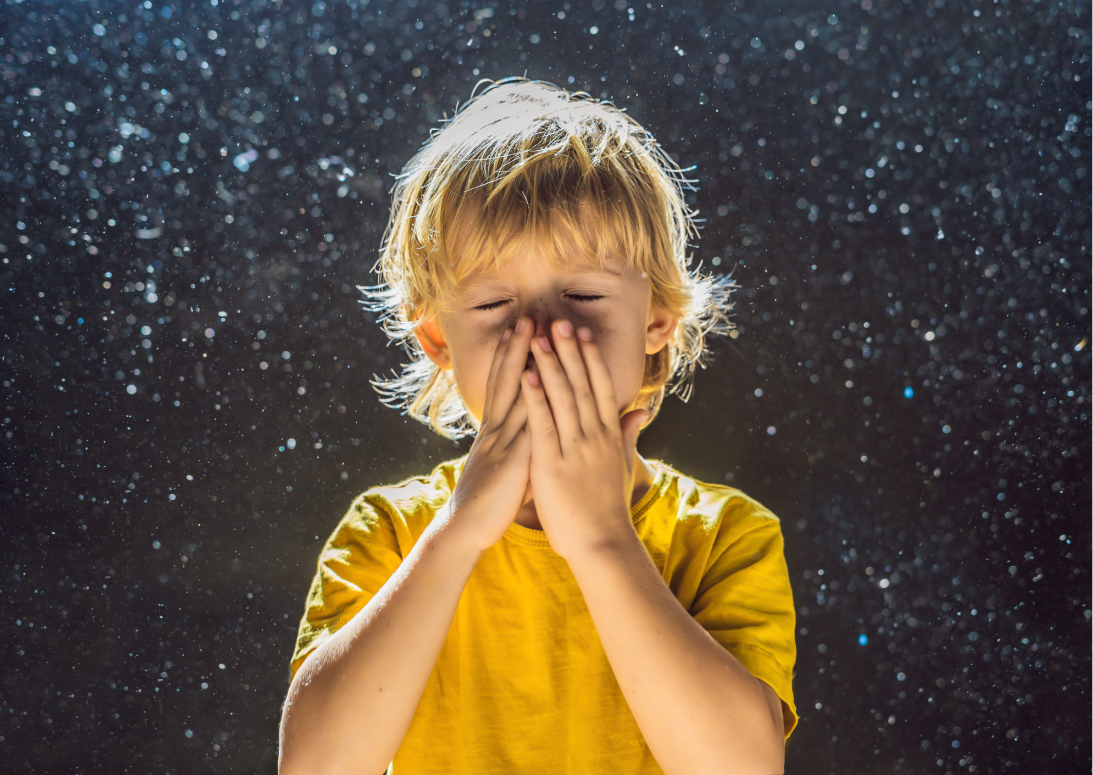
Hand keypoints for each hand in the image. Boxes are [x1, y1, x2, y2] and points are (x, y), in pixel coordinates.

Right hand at [445, 317, 534, 553]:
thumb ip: (520, 447)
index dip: (512, 356)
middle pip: (507, 380)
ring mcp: (502, 443)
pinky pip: (526, 428)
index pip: (503, 385)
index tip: (522, 329)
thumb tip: (534, 434)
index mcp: (495, 431)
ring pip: (516, 395)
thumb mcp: (505, 467)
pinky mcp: (511, 462)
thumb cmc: (488, 501)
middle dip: (517, 348)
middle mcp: (495, 430)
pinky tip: (543, 384)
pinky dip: (535, 404)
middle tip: (528, 317)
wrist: (464, 530)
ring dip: (525, 364)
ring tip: (535, 337)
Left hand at [522, 320, 647, 561]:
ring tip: (539, 337)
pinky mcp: (553, 464)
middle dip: (570, 350)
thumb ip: (629, 433)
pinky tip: (527, 375)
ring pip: (563, 397)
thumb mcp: (623, 465)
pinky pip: (544, 424)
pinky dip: (536, 398)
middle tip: (558, 320)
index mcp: (609, 435)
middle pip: (582, 384)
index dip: (590, 357)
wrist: (601, 543)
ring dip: (551, 364)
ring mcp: (575, 448)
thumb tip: (640, 410)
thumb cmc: (608, 507)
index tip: (581, 332)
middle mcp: (595, 436)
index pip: (600, 387)